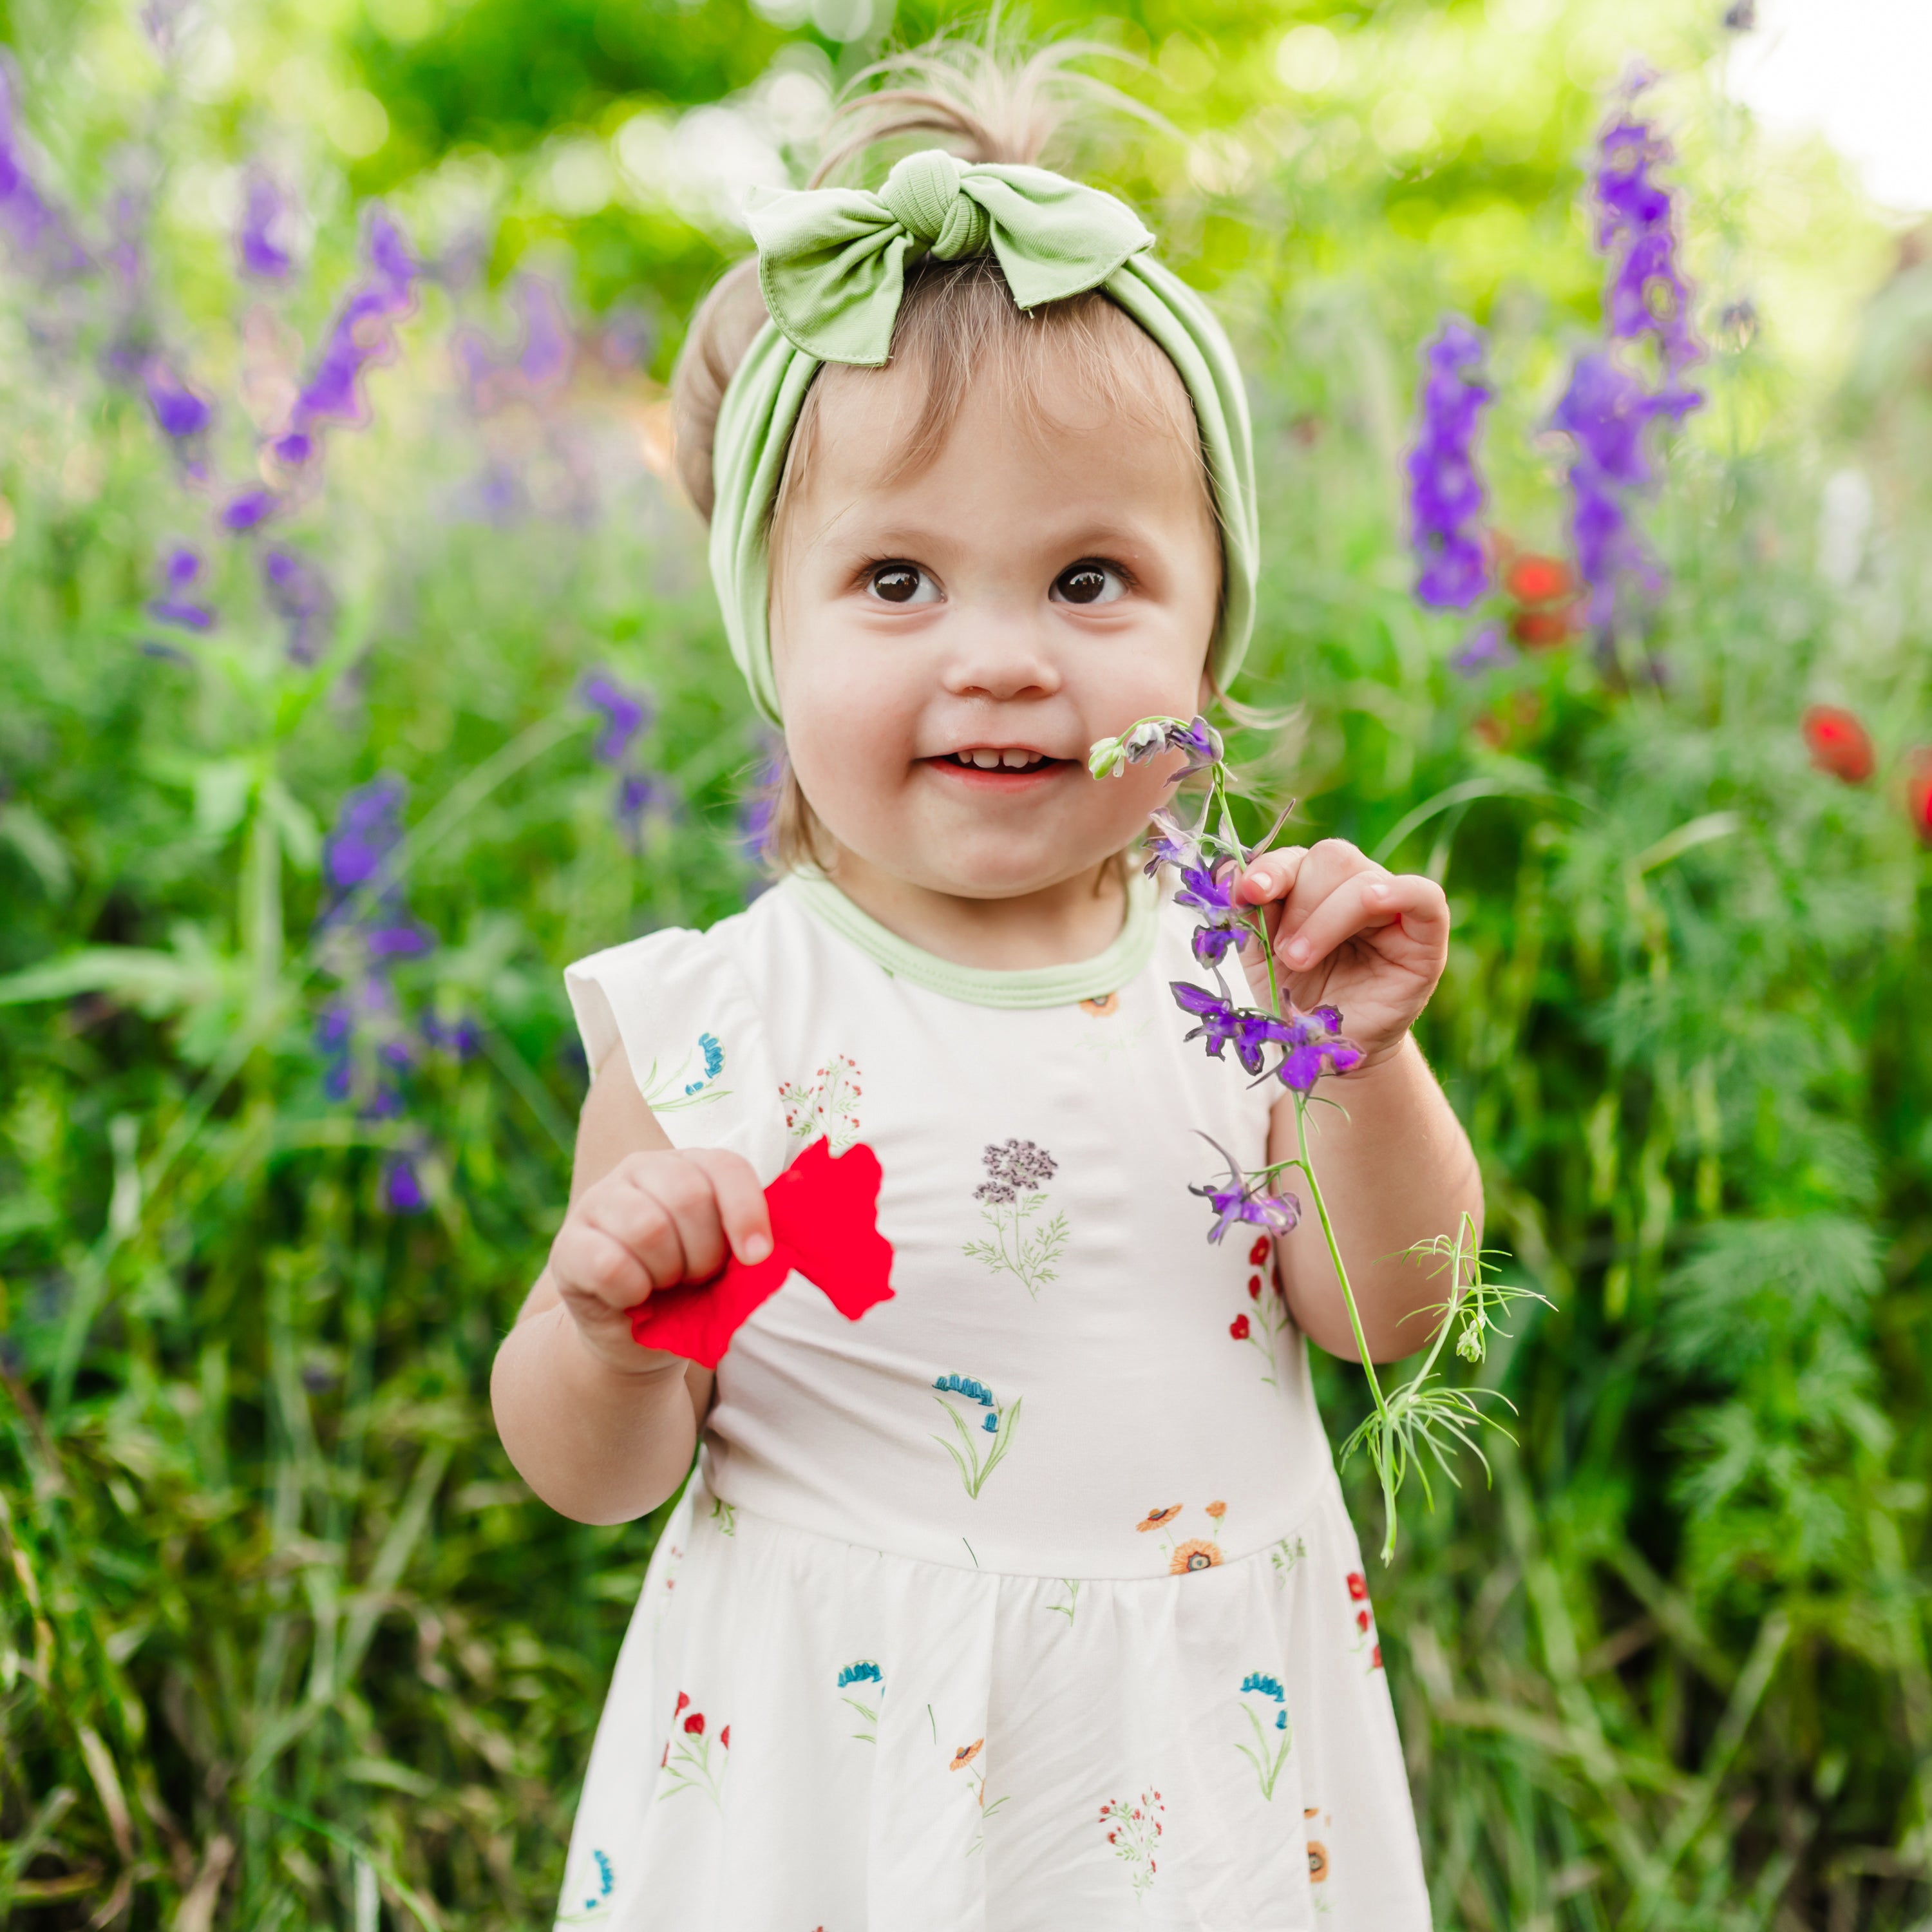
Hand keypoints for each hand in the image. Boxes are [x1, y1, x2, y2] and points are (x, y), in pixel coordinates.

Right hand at [545, 1149, 771, 1373]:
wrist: (634, 1337)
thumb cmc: (690, 1293)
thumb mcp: (727, 1265)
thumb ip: (744, 1247)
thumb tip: (760, 1253)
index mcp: (689, 1165)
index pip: (725, 1167)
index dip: (746, 1212)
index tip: (757, 1257)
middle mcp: (640, 1169)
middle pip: (688, 1196)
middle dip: (704, 1253)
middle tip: (697, 1279)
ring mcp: (598, 1202)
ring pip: (648, 1227)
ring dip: (667, 1272)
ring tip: (664, 1286)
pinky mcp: (567, 1245)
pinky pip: (609, 1265)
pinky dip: (632, 1292)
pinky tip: (632, 1298)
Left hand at [1232, 840, 1448, 1065]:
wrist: (1326, 1050)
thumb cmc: (1296, 1001)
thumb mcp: (1260, 954)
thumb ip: (1249, 911)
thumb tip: (1225, 869)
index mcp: (1312, 886)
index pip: (1296, 857)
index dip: (1269, 868)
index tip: (1245, 893)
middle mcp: (1354, 888)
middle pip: (1332, 857)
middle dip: (1299, 902)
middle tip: (1283, 951)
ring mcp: (1392, 909)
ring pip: (1362, 877)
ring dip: (1325, 918)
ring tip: (1300, 961)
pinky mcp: (1425, 935)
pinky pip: (1423, 895)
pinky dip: (1396, 891)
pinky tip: (1373, 901)